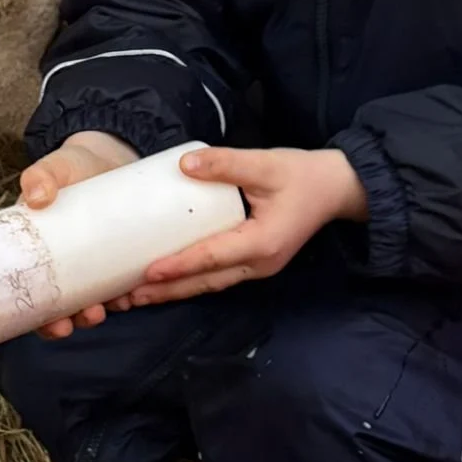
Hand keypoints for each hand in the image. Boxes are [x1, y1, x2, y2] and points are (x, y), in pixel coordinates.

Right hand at [19, 131, 138, 337]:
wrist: (108, 158)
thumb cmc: (73, 166)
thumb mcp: (55, 166)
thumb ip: (40, 176)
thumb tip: (36, 196)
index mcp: (38, 252)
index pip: (32, 294)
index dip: (40, 318)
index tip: (53, 325)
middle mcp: (62, 265)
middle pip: (63, 306)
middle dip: (74, 320)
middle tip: (87, 317)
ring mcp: (91, 264)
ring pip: (92, 300)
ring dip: (101, 311)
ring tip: (113, 306)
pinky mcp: (118, 259)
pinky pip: (120, 286)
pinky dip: (125, 295)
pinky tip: (133, 294)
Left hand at [129, 146, 368, 307]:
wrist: (338, 189)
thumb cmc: (303, 175)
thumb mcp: (266, 163)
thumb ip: (227, 163)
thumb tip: (185, 164)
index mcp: (263, 243)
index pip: (212, 257)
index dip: (179, 266)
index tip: (147, 273)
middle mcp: (258, 264)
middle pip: (204, 283)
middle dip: (163, 292)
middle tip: (123, 298)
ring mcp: (256, 268)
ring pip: (207, 285)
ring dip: (171, 292)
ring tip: (132, 297)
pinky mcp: (252, 262)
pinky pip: (215, 277)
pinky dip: (187, 281)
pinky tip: (162, 281)